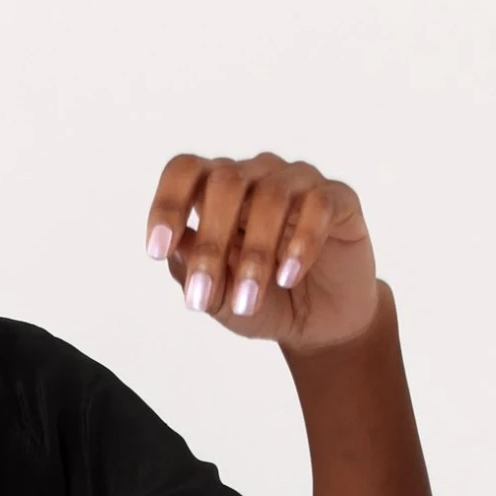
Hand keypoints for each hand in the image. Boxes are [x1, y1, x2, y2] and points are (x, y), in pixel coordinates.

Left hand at [145, 152, 381, 352]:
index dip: (167, 203)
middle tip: (202, 297)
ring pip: (271, 196)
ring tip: (247, 301)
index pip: (186, 171)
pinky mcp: (338, 199)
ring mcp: (299, 182)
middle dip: (210, 244)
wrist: (318, 324)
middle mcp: (256, 176)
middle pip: (225, 181)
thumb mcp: (217, 298)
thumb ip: (192, 272)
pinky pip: (318, 206)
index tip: (157, 249)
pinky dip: (300, 244)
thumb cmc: (262, 301)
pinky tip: (288, 277)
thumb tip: (177, 247)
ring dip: (255, 256)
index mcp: (217, 192)